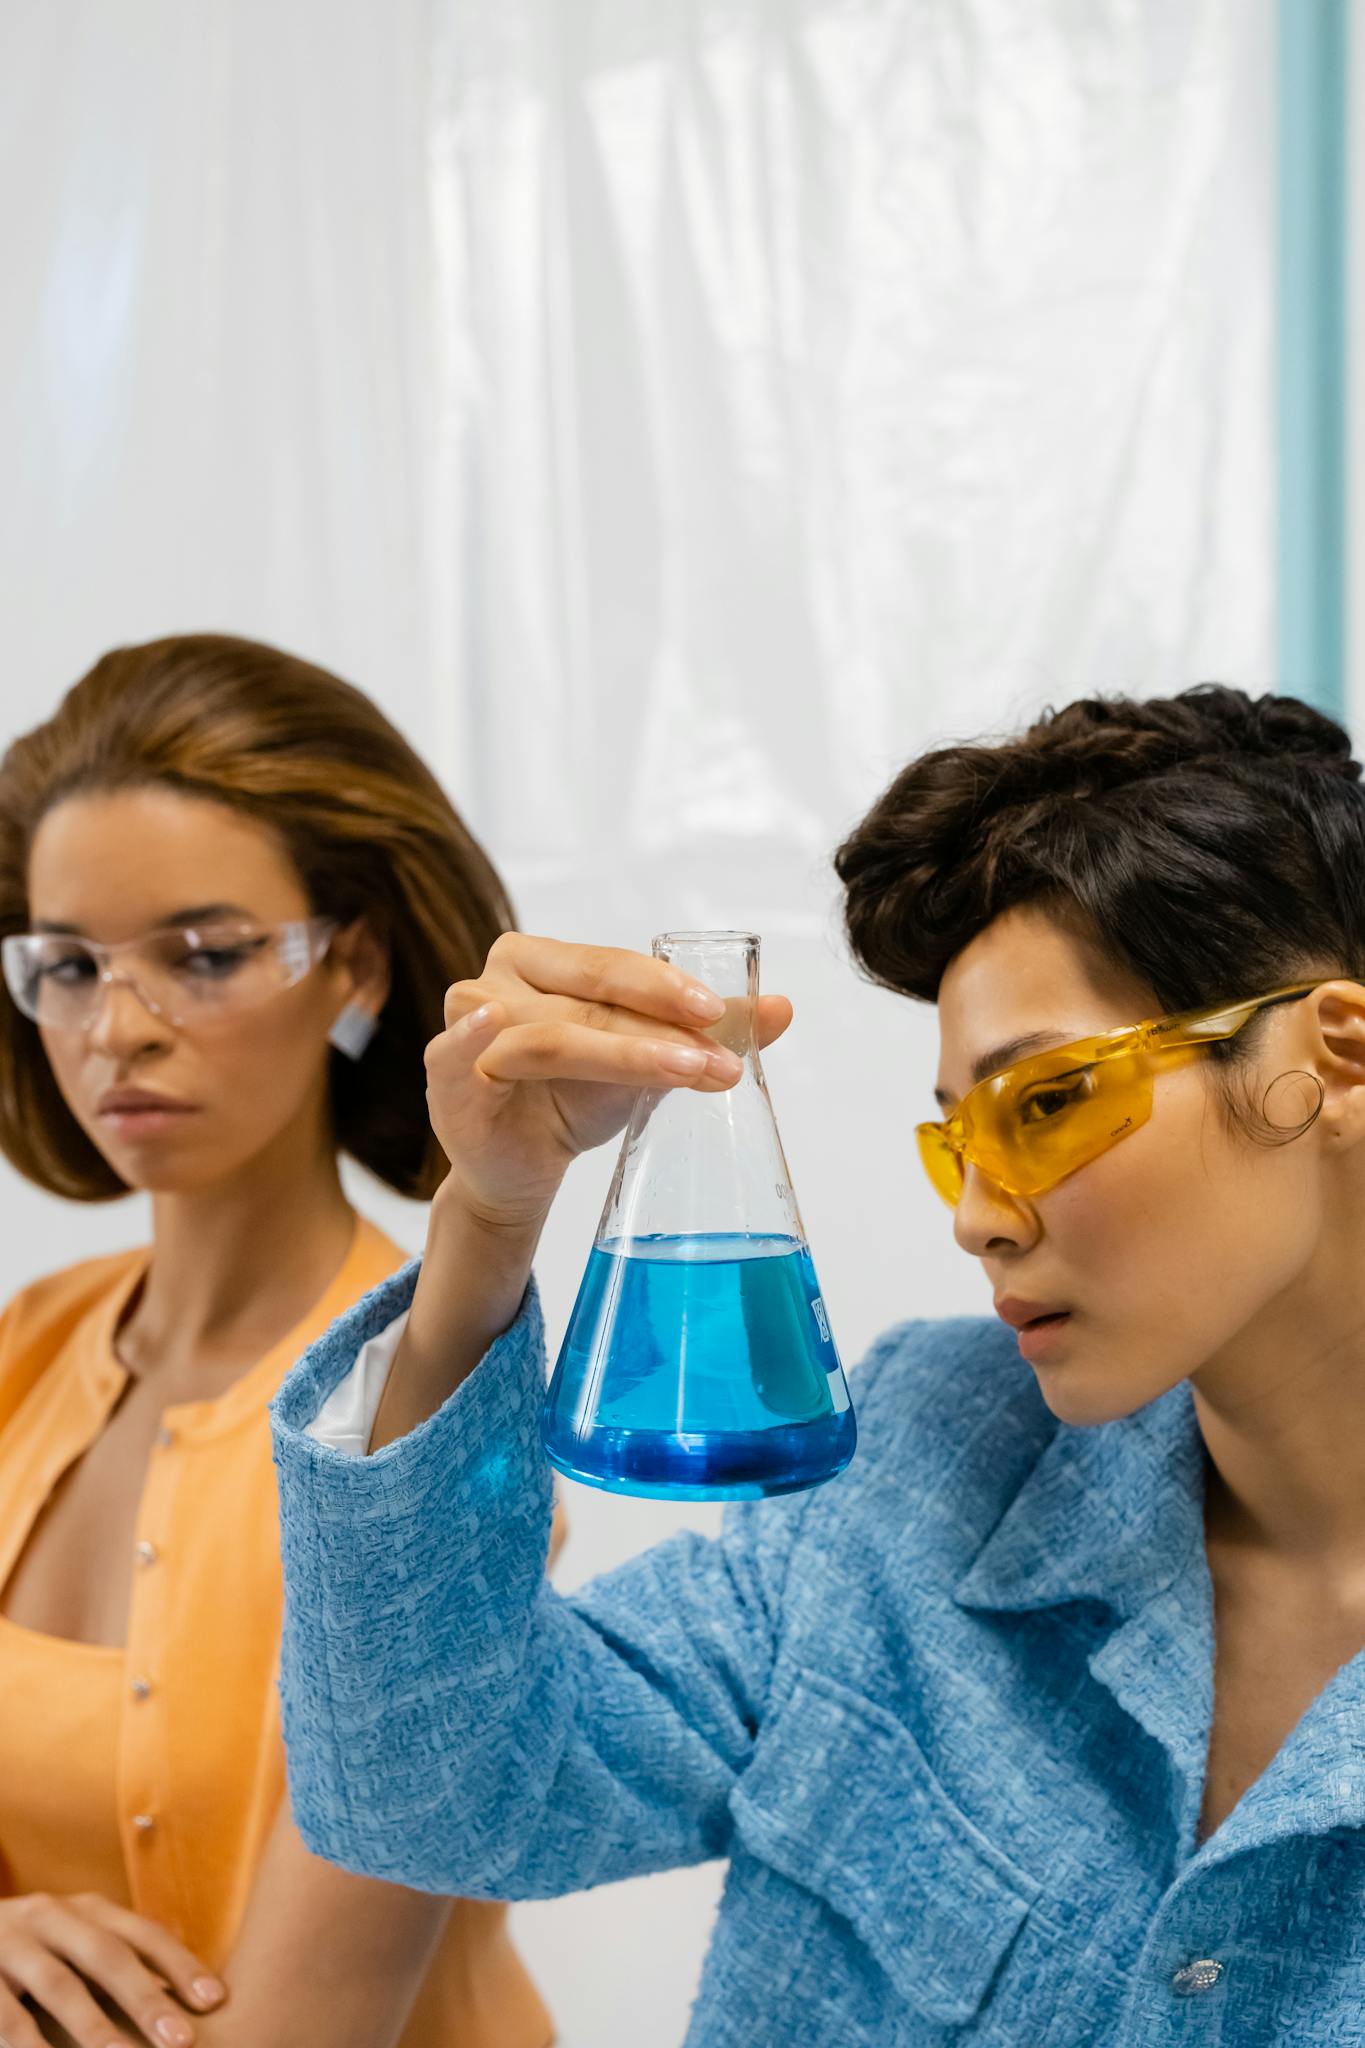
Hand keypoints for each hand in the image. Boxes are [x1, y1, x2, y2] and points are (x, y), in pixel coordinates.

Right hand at [0, 1893, 224, 2047]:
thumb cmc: (33, 1950)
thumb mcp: (74, 1943)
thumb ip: (119, 1964)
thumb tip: (194, 1996)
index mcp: (86, 1909)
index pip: (142, 1934)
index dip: (180, 1964)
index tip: (216, 2000)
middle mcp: (51, 1917)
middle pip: (107, 1956)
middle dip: (146, 1999)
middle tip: (181, 2041)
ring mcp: (10, 1942)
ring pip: (59, 1986)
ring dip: (94, 2027)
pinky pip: (7, 2018)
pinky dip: (31, 2046)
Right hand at [425, 933, 793, 1231]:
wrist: (525, 1168)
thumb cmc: (577, 1095)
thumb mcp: (647, 1057)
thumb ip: (706, 1029)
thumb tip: (783, 1008)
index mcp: (542, 960)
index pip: (611, 965)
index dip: (667, 988)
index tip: (721, 1016)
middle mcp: (498, 980)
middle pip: (587, 999)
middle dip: (660, 1031)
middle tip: (719, 1059)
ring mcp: (465, 1026)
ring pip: (549, 1035)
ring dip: (621, 1055)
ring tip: (687, 1074)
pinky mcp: (445, 1078)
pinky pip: (458, 1054)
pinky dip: (474, 1040)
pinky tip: (497, 1028)